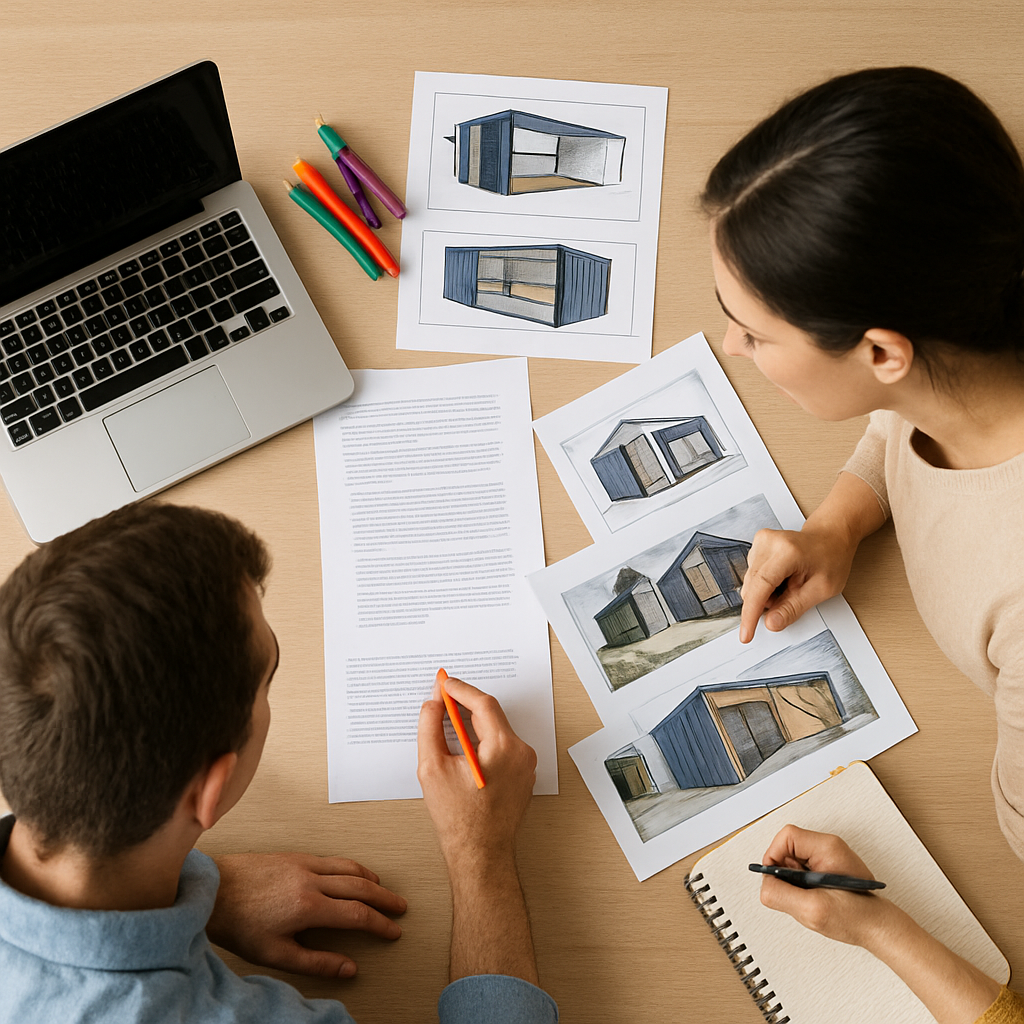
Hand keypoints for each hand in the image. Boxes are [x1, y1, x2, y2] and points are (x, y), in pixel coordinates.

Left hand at [207, 852, 406, 977]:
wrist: (212, 890)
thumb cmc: (238, 924)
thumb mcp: (275, 955)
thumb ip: (315, 962)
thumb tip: (348, 968)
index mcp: (308, 906)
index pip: (357, 914)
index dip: (379, 924)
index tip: (393, 931)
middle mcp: (311, 879)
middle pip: (360, 886)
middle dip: (384, 899)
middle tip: (399, 907)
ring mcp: (303, 864)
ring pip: (348, 867)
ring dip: (370, 878)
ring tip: (382, 889)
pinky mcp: (295, 856)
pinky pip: (332, 859)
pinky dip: (350, 866)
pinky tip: (352, 872)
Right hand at [416, 676, 536, 870]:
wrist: (480, 854)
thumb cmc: (459, 819)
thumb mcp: (432, 768)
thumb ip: (430, 728)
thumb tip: (432, 705)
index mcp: (504, 746)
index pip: (483, 703)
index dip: (460, 690)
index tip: (444, 683)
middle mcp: (521, 752)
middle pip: (491, 715)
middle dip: (465, 705)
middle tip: (442, 698)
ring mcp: (525, 766)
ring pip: (496, 731)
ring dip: (473, 723)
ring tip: (448, 722)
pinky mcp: (522, 776)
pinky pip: (502, 747)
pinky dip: (483, 740)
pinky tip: (463, 746)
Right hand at [739, 524, 856, 642]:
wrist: (831, 536)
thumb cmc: (831, 558)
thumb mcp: (821, 589)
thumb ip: (794, 608)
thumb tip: (771, 623)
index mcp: (787, 552)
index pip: (761, 586)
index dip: (751, 613)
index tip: (746, 634)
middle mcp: (768, 542)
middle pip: (752, 587)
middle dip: (768, 602)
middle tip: (793, 595)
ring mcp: (760, 541)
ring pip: (750, 583)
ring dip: (767, 592)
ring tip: (791, 583)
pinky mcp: (756, 544)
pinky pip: (752, 575)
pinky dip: (766, 583)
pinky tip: (783, 576)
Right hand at [759, 826, 1003, 1023]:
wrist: (880, 929)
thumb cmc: (857, 918)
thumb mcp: (812, 910)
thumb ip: (781, 895)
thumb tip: (764, 886)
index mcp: (827, 848)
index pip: (787, 837)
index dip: (774, 856)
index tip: (775, 878)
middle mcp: (828, 847)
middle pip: (787, 848)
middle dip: (784, 873)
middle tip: (797, 893)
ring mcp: (828, 857)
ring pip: (792, 861)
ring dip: (793, 882)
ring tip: (808, 899)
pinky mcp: (826, 868)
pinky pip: (800, 871)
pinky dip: (800, 886)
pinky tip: (812, 899)